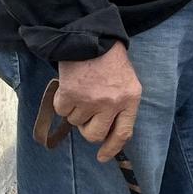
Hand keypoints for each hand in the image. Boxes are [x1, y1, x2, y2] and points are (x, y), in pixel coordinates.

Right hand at [55, 44, 141, 162]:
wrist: (91, 36)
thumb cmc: (111, 61)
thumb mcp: (127, 83)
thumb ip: (122, 106)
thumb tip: (110, 133)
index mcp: (130, 100)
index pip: (123, 133)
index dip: (112, 148)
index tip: (102, 157)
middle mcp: (111, 103)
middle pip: (95, 134)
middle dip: (88, 129)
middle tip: (87, 116)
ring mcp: (90, 100)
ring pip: (76, 122)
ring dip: (75, 110)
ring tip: (81, 90)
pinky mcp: (70, 94)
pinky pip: (62, 111)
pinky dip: (62, 102)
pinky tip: (70, 87)